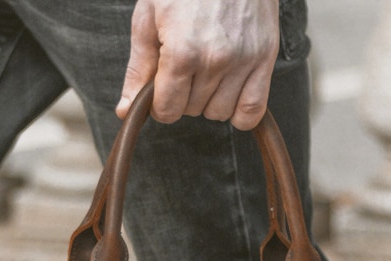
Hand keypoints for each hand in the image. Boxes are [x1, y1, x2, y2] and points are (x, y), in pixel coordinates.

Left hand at [117, 0, 279, 129]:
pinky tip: (229, 93)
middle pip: (191, 111)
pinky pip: (252, 111)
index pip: (167, 110)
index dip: (159, 104)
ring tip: (206, 70)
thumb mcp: (148, 17)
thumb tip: (124, 110)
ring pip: (219, 113)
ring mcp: (244, 60)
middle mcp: (215, 60)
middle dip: (182, 96)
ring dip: (209, 101)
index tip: (160, 89)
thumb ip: (138, 67)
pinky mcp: (265, 57)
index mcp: (182, 51)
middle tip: (183, 67)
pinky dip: (240, 112)